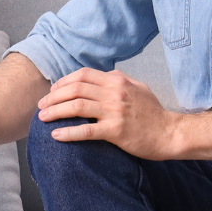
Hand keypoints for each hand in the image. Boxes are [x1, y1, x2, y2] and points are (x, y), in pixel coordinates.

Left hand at [38, 67, 179, 158]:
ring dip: (55, 111)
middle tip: (41, 105)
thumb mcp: (138, 88)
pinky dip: (68, 132)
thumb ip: (119, 80)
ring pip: (76, 107)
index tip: (53, 90)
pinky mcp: (115, 131)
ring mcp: (114, 111)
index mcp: (117, 81)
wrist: (170, 133)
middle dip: (53, 96)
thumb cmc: (154, 113)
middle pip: (75, 89)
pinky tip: (56, 136)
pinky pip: (86, 131)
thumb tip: (102, 76)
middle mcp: (114, 93)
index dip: (63, 81)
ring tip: (42, 118)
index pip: (83, 75)